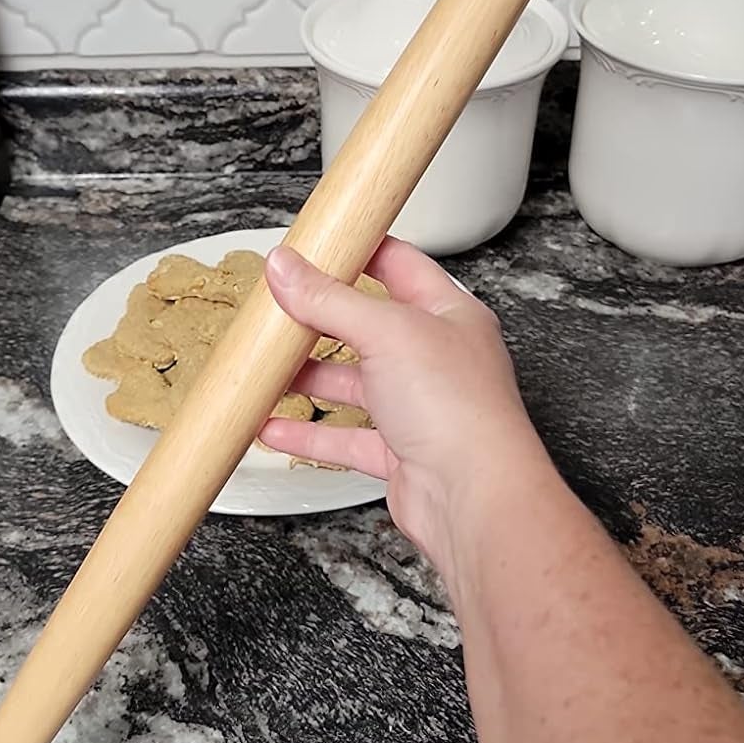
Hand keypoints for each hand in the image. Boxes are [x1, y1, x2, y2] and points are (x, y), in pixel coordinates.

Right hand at [260, 238, 551, 573]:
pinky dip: (310, 433)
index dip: (359, 252)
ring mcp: (420, 407)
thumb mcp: (387, 333)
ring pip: (355, 385)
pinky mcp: (401, 452)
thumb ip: (330, 300)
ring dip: (310, 378)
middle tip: (280, 307)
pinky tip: (276, 427)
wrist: (474, 498)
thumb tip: (287, 268)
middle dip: (323, 320)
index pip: (400, 266)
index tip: (317, 245)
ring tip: (269, 367)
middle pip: (370, 328)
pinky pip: (346, 438)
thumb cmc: (460, 410)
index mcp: (449, 315)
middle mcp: (437, 359)